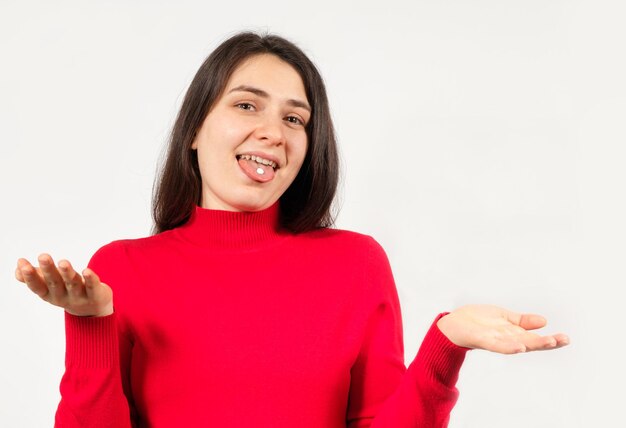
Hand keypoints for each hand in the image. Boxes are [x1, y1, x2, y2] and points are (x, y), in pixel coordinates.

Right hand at [15, 254, 112, 316]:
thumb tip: (17, 270)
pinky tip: (87, 271)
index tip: (22, 263)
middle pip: (55, 283)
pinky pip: (93, 286)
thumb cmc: (67, 291)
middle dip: (48, 270)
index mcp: (49, 294)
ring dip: (68, 273)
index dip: (30, 276)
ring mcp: (80, 297)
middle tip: (43, 256)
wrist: (93, 308)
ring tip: (63, 262)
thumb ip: (35, 277)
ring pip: (73, 284)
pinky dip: (90, 279)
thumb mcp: (50, 287)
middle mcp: (63, 296)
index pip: (37, 286)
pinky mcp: (96, 295)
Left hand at [437, 304, 569, 353]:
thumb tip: (544, 321)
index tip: (566, 338)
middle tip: (563, 340)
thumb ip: (522, 321)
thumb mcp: (504, 317)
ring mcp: (496, 341)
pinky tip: (520, 346)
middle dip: (546, 342)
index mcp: (513, 334)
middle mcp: (507, 340)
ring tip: (548, 341)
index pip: (535, 338)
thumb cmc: (479, 321)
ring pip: (517, 344)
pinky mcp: (483, 340)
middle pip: (530, 342)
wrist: (455, 324)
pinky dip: (509, 346)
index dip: (550, 339)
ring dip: (532, 344)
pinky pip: (497, 345)